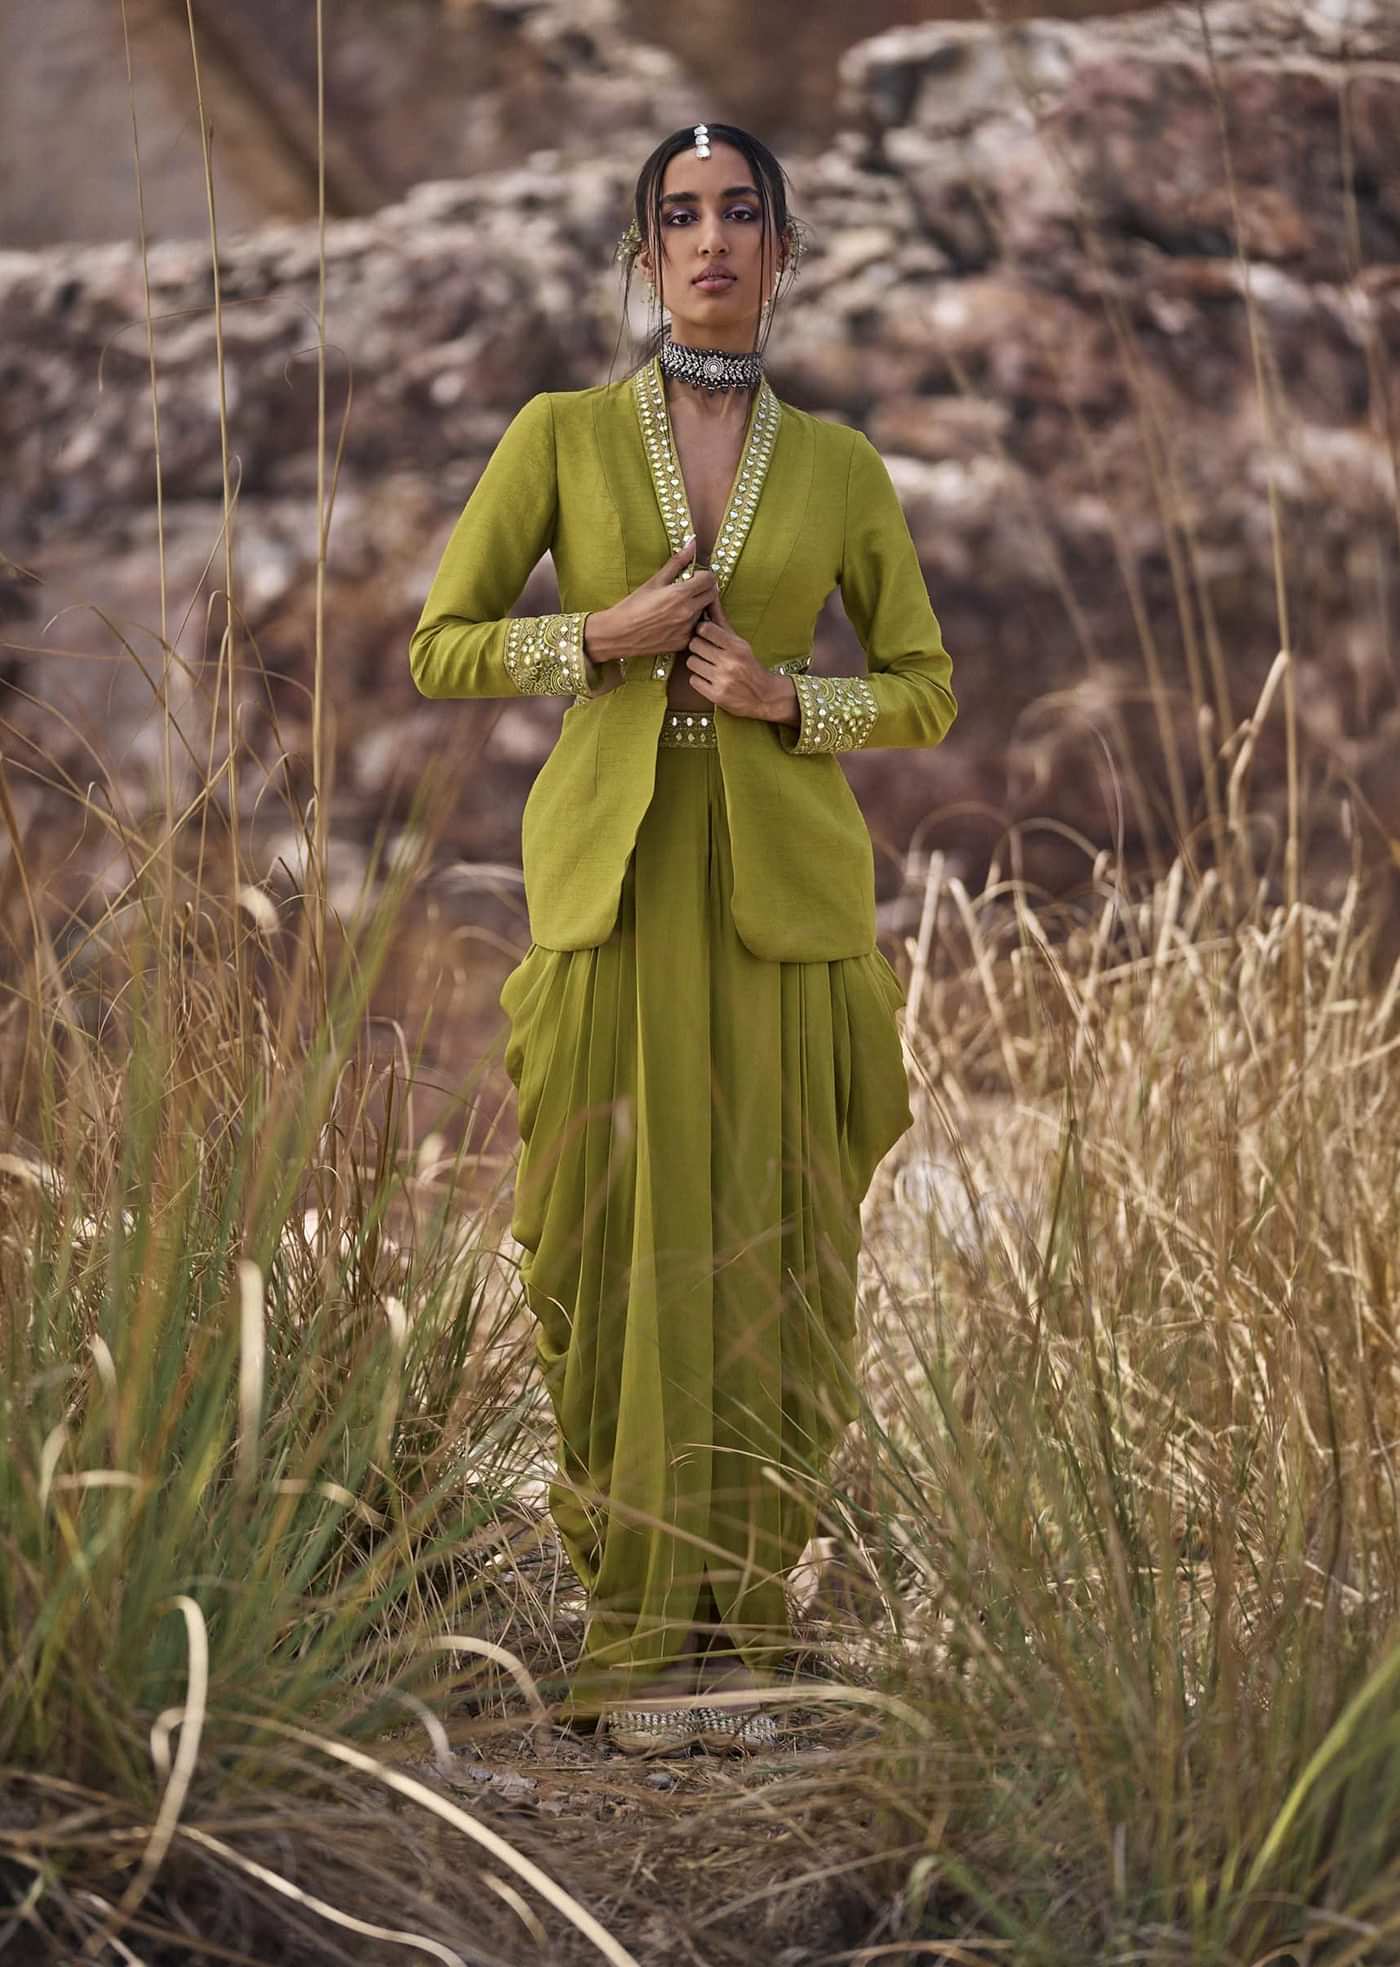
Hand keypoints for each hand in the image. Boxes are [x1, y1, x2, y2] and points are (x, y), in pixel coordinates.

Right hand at [581, 536, 718, 664]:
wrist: (618, 634)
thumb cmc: (633, 606)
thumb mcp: (654, 581)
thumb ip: (677, 562)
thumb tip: (692, 544)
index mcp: (681, 594)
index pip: (710, 579)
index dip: (704, 575)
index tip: (695, 576)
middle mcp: (688, 612)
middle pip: (712, 595)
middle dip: (705, 589)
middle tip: (690, 589)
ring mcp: (687, 629)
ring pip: (705, 613)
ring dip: (698, 607)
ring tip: (679, 607)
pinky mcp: (683, 643)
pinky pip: (696, 629)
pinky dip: (690, 624)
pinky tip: (674, 622)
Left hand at [684, 592, 797, 723]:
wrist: (764, 696)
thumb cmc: (749, 665)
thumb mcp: (739, 643)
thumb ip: (721, 622)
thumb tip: (711, 597)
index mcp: (736, 646)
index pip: (705, 629)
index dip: (701, 631)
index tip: (705, 635)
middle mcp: (729, 662)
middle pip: (694, 645)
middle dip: (698, 647)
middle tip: (705, 651)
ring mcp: (722, 680)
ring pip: (691, 662)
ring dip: (697, 664)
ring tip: (707, 666)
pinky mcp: (716, 695)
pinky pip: (693, 680)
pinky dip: (698, 679)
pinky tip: (708, 679)